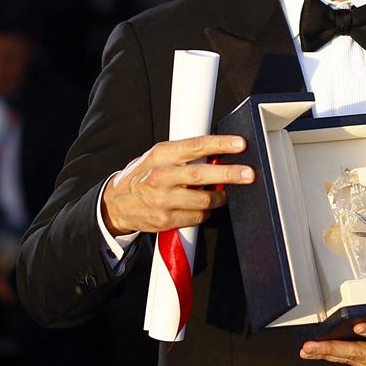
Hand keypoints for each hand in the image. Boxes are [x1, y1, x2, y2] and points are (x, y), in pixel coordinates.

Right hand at [101, 135, 251, 234]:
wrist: (117, 203)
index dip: (221, 144)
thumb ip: (186, 154)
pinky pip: (198, 216)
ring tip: (221, 193)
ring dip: (219, 197)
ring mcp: (164, 200)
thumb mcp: (159, 156)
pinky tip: (200, 205)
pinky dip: (205, 211)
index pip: (196, 145)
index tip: (240, 144)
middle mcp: (162, 176)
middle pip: (202, 174)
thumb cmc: (144, 175)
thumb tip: (219, 154)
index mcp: (162, 155)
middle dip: (230, 174)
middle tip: (249, 174)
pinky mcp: (166, 220)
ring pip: (205, 199)